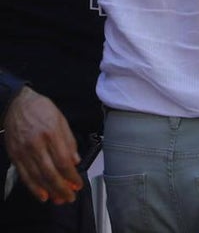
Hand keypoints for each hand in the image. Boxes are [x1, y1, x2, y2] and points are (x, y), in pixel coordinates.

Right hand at [2, 87, 81, 204]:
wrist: (16, 104)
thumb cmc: (41, 110)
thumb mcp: (61, 120)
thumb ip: (69, 141)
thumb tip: (75, 160)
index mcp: (51, 133)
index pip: (62, 160)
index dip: (70, 176)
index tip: (78, 184)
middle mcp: (36, 144)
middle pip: (50, 172)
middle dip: (61, 187)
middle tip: (70, 197)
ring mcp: (23, 151)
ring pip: (37, 176)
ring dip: (49, 191)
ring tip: (59, 199)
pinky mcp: (14, 156)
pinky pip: (24, 175)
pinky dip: (33, 187)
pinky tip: (42, 195)